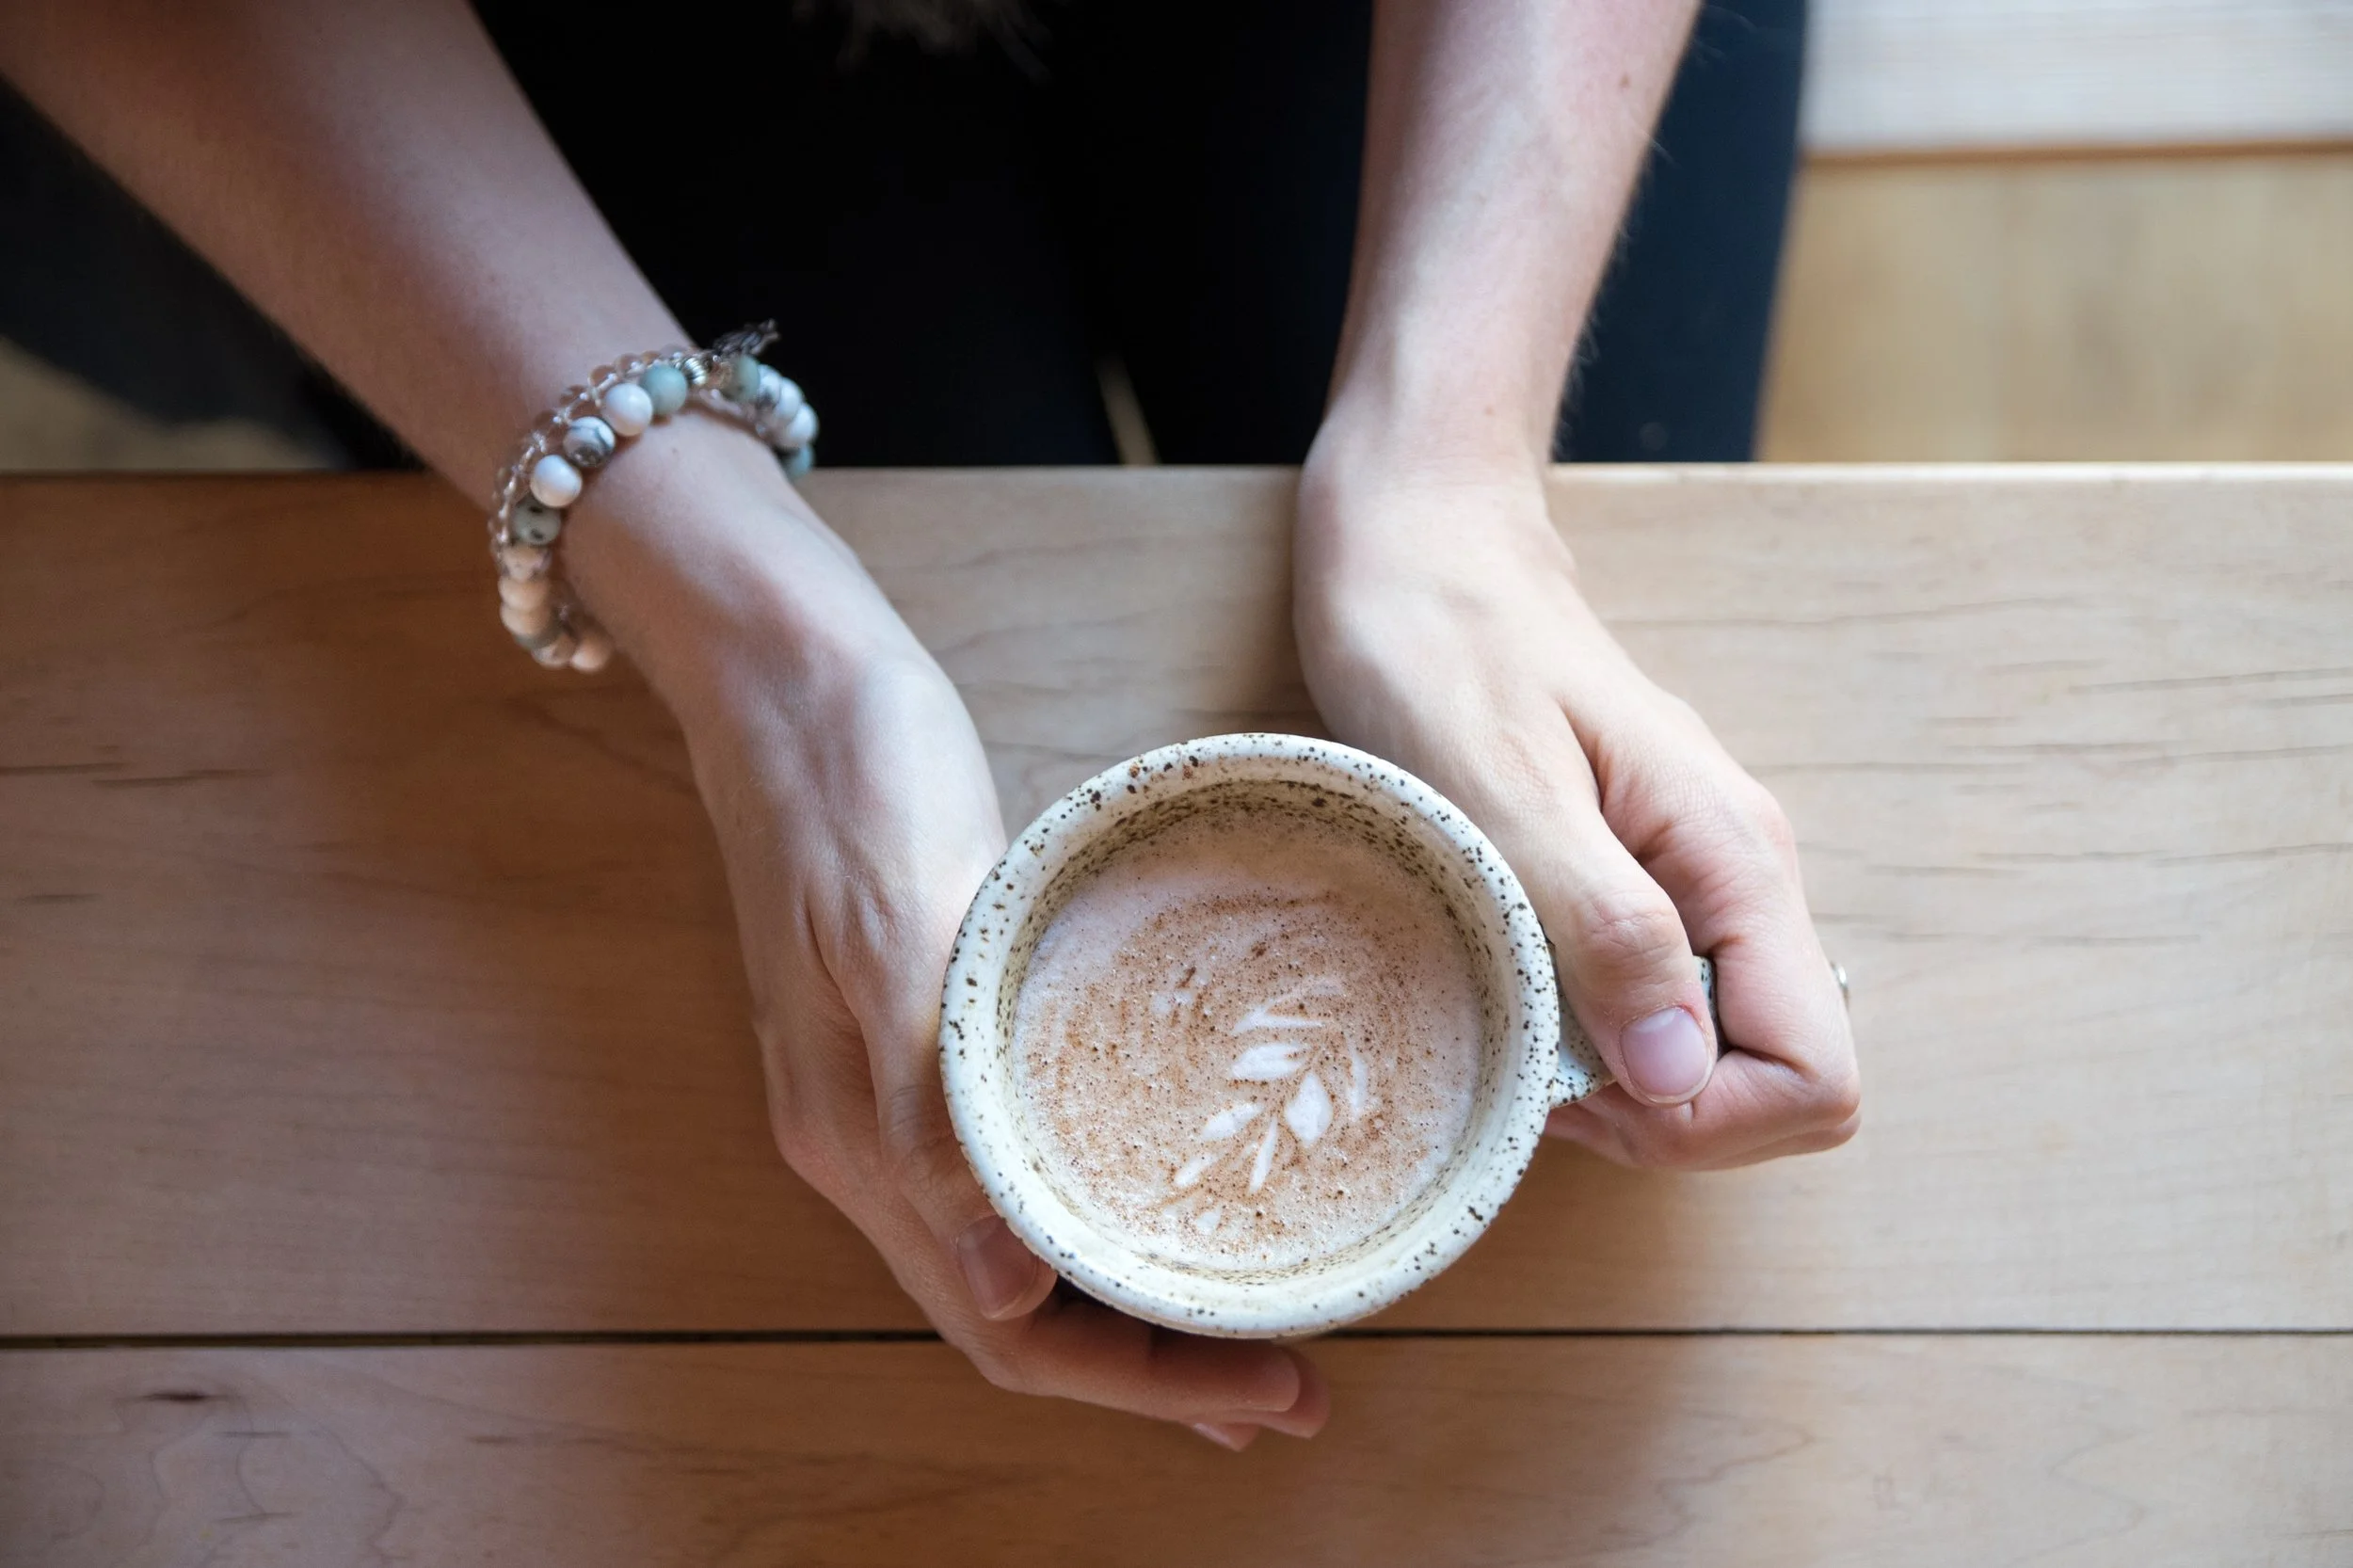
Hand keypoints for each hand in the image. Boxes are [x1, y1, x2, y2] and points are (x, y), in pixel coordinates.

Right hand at [564, 437, 1326, 1449]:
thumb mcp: (897, 932)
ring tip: (1248, 1332)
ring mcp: (886, 1097)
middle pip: (1020, 1318)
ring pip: (1017, 1260)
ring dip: (1129, 1312)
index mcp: (865, 1139)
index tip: (1273, 1396)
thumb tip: (1001, 1293)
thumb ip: (931, 1117)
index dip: (1143, 1387)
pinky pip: (1012, 1180)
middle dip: (1155, 1371)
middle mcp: (870, 1146)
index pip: (1009, 1331)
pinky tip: (1152, 1201)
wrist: (782, 669)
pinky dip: (1093, 1222)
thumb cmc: (853, 776)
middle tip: (1296, 1388)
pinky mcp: (914, 1037)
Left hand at [1294, 433, 1858, 1169]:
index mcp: (1734, 861)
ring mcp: (1693, 878)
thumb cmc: (1440, 648)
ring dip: (1621, 1078)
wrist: (1416, 545)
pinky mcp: (1638, 874)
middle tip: (1530, 1062)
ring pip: (1714, 1049)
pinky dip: (1591, 1027)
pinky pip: (1656, 1000)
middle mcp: (1738, 877)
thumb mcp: (1501, 794)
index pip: (1813, 1076)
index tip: (1575, 1085)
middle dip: (1662, 1114)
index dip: (1699, 1119)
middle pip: (1777, 1080)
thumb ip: (1603, 928)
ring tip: (1510, 1018)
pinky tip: (1511, 984)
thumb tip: (1680, 1071)